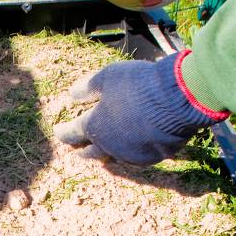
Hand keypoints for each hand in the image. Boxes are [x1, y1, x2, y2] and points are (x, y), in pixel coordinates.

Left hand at [55, 51, 227, 164]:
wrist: (177, 98)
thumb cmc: (138, 84)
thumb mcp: (108, 77)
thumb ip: (88, 88)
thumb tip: (72, 95)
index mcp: (94, 126)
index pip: (73, 133)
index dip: (64, 132)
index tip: (58, 132)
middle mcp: (110, 146)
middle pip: (91, 152)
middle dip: (82, 150)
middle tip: (77, 151)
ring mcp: (131, 154)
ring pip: (114, 156)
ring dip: (106, 153)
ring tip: (102, 152)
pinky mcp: (152, 158)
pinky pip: (136, 156)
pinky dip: (130, 151)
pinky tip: (131, 148)